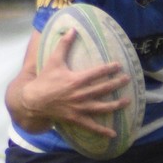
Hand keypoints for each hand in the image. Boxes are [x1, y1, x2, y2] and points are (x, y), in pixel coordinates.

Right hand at [14, 28, 130, 136]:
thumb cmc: (45, 80)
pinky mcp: (77, 119)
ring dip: (116, 105)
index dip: (109, 69)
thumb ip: (64, 45)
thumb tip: (71, 29)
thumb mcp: (54, 61)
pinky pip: (92, 126)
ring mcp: (79, 108)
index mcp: (76, 80)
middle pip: (103, 89)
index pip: (97, 73)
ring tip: (127, 101)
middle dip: (117, 84)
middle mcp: (80, 94)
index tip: (119, 65)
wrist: (34, 101)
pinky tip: (113, 134)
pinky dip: (102, 131)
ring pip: (102, 107)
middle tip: (127, 79)